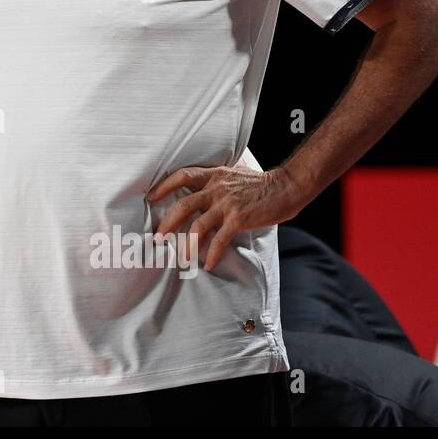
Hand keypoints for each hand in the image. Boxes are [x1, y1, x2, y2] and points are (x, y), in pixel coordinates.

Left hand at [146, 164, 301, 270]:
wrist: (286, 186)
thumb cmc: (260, 183)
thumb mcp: (233, 174)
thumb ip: (216, 182)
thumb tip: (201, 192)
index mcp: (213, 176)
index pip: (182, 176)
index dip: (164, 186)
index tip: (150, 197)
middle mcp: (216, 188)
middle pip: (183, 205)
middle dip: (168, 222)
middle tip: (158, 236)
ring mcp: (227, 204)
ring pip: (199, 225)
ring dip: (187, 243)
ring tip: (181, 257)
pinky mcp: (239, 219)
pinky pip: (220, 239)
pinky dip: (212, 253)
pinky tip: (208, 264)